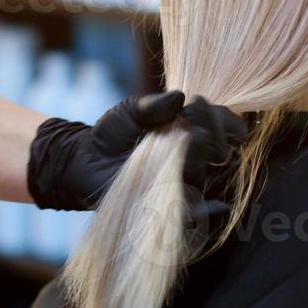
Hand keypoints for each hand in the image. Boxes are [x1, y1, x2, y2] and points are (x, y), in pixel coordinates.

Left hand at [26, 92, 249, 209]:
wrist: (86, 161)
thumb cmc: (111, 134)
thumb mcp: (129, 111)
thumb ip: (152, 104)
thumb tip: (180, 98)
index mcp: (188, 131)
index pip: (220, 124)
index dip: (222, 117)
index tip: (200, 104)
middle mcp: (191, 157)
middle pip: (217, 147)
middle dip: (208, 128)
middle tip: (186, 120)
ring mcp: (181, 182)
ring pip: (201, 171)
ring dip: (193, 155)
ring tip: (176, 143)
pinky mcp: (168, 204)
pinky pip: (193, 210)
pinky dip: (206, 209)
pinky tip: (216, 205)